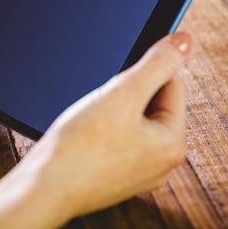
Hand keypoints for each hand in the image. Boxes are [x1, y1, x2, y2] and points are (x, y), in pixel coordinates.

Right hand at [24, 32, 191, 221]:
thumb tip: (185, 41)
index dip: (144, 73)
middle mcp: (162, 163)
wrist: (43, 188)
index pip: (173, 85)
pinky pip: (118, 139)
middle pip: (153, 104)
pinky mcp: (116, 176)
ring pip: (132, 120)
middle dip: (126, 95)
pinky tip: (84, 135)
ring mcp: (139, 173)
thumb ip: (157, 64)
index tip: (120, 76)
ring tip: (90, 121)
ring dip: (113, 111)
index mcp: (173, 144)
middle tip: (101, 105)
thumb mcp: (123, 93)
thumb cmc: (80, 148)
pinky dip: (103, 130)